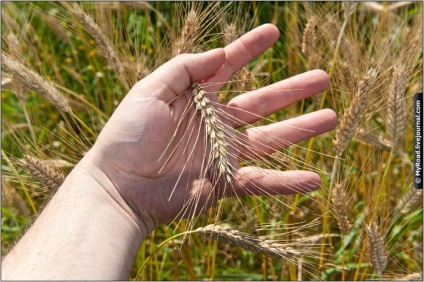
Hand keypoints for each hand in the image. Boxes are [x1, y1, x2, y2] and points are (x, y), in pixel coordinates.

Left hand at [84, 24, 336, 233]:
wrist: (119, 186)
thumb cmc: (128, 136)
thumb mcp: (149, 91)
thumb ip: (183, 69)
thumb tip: (220, 53)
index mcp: (196, 99)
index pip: (229, 66)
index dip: (250, 48)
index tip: (274, 31)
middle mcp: (215, 124)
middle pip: (261, 102)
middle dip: (292, 89)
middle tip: (323, 77)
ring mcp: (223, 154)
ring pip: (271, 139)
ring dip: (302, 129)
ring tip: (331, 117)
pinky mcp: (225, 183)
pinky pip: (263, 182)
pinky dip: (288, 182)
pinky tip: (315, 180)